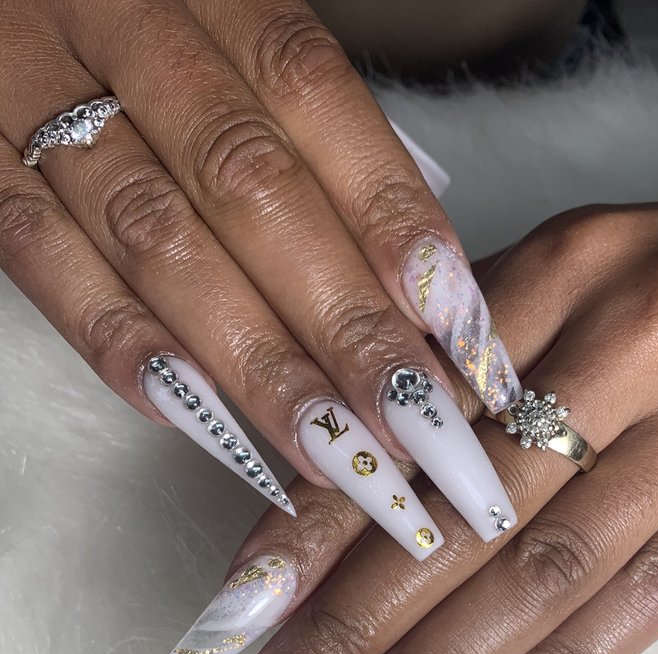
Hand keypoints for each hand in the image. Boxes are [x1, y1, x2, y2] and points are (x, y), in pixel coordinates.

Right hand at [0, 0, 517, 549]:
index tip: (458, 336)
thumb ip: (307, 134)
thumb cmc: (139, 22)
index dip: (393, 223)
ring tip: (331, 450)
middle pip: (253, 191)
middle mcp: (124, 29)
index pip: (318, 103)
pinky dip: (120, 342)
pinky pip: (40, 257)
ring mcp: (32, 93)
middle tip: (416, 429)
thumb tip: (406, 276)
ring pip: (159, 241)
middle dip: (344, 325)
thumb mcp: (224, 34)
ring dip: (255, 362)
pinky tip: (197, 417)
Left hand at [155, 192, 657, 653]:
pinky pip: (655, 604)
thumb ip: (455, 361)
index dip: (316, 529)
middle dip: (353, 637)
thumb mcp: (559, 271)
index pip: (411, 427)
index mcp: (563, 272)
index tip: (236, 619)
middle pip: (467, 520)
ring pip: (548, 579)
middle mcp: (631, 348)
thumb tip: (337, 481)